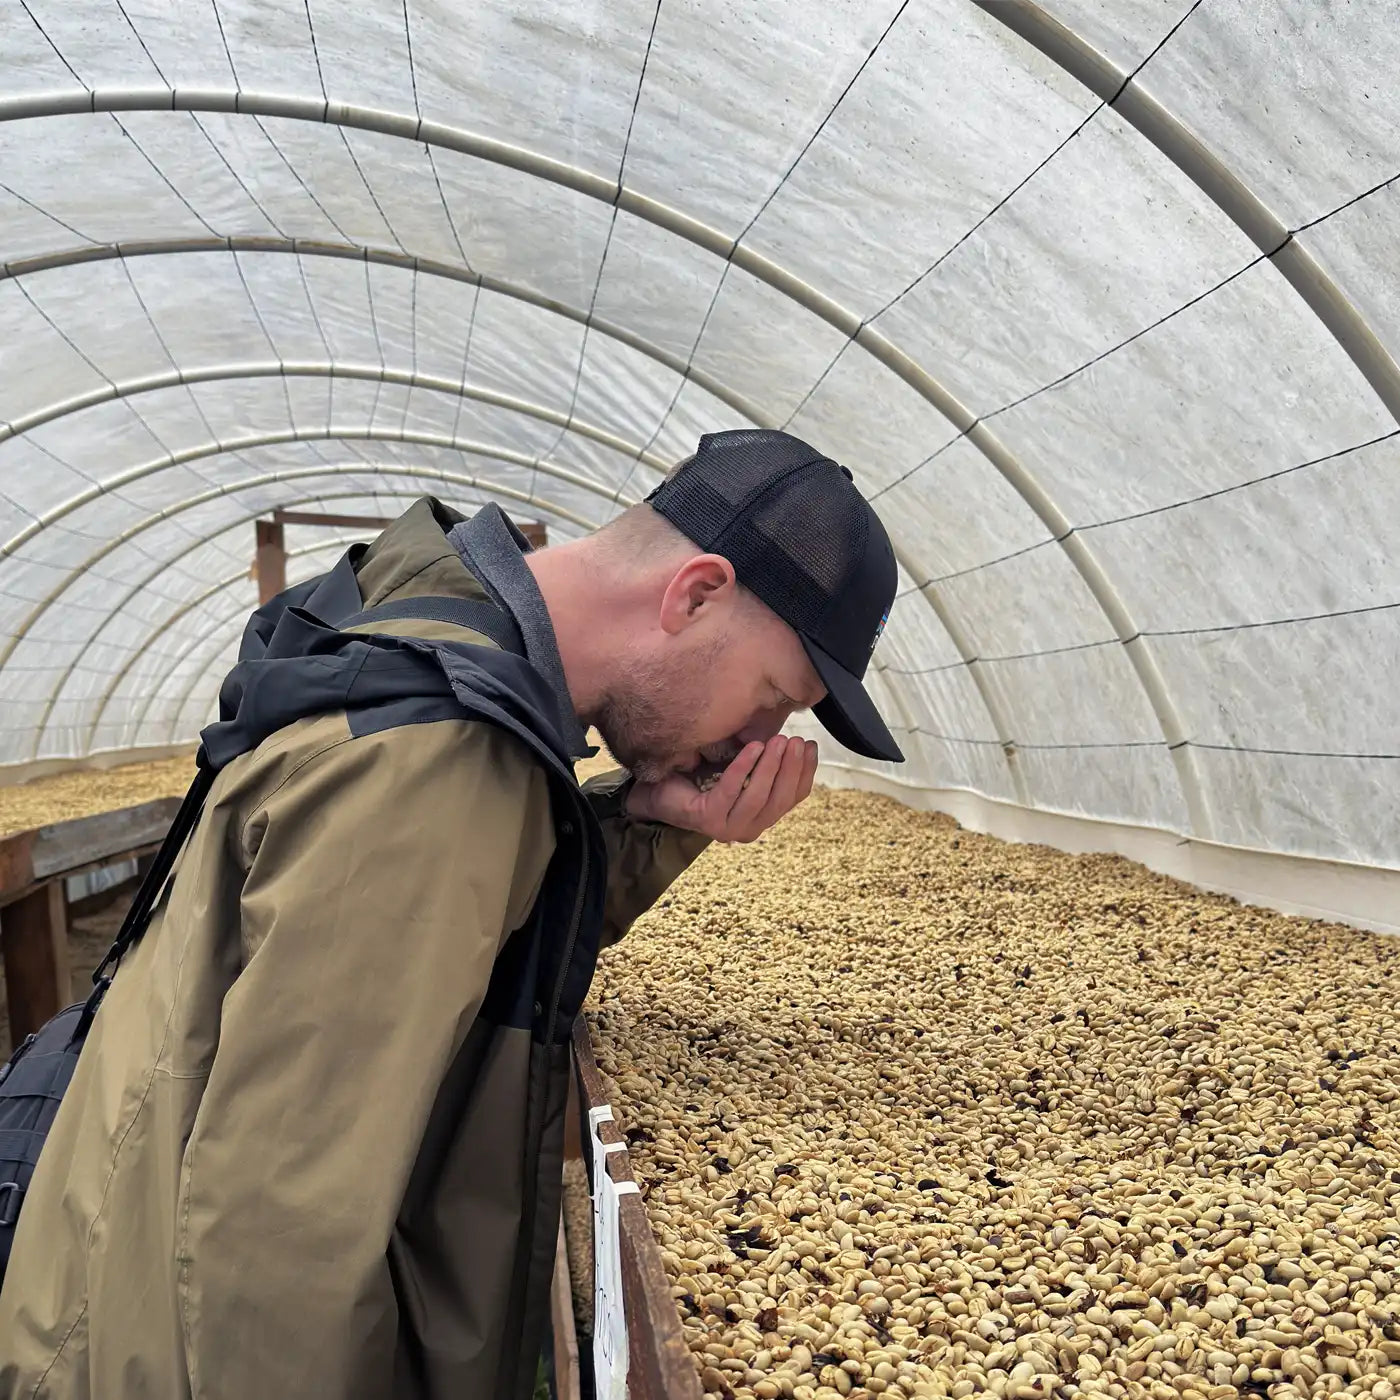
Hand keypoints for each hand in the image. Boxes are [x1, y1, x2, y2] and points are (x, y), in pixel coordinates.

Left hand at [625, 735, 818, 841]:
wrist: (658, 789)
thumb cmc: (701, 777)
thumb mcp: (741, 769)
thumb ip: (765, 764)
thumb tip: (794, 740)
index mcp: (761, 817)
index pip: (793, 798)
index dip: (805, 772)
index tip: (810, 746)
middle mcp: (749, 829)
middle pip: (779, 799)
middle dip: (791, 768)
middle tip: (795, 740)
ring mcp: (728, 829)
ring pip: (758, 797)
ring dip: (771, 766)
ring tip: (778, 741)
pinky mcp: (709, 820)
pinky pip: (731, 790)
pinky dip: (743, 767)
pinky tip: (752, 747)